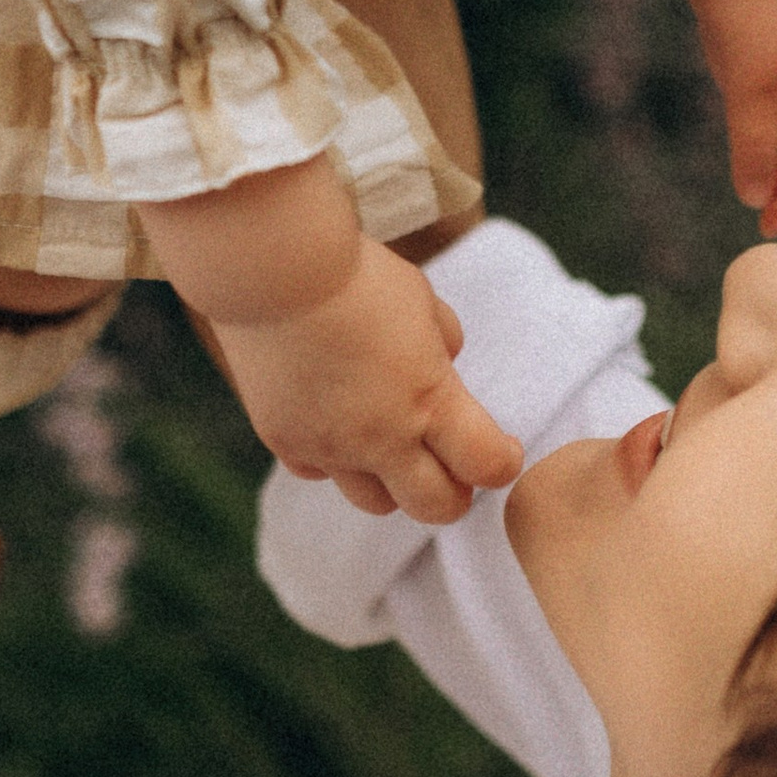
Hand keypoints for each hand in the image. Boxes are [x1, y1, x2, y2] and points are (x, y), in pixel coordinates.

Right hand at [217, 234, 525, 523]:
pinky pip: (319, 473)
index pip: (486, 465)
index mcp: (429, 401)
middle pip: (436, 507)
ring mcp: (329, 447)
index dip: (502, 462)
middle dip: (454, 491)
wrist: (274, 270)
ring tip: (390, 445)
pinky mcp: (285, 442)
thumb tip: (442, 362)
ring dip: (393, 482)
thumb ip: (441, 342)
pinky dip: (334, 460)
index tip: (501, 448)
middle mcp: (381, 439)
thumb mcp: (420, 300)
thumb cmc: (355, 275)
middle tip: (452, 463)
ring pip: (376, 503)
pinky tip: (334, 425)